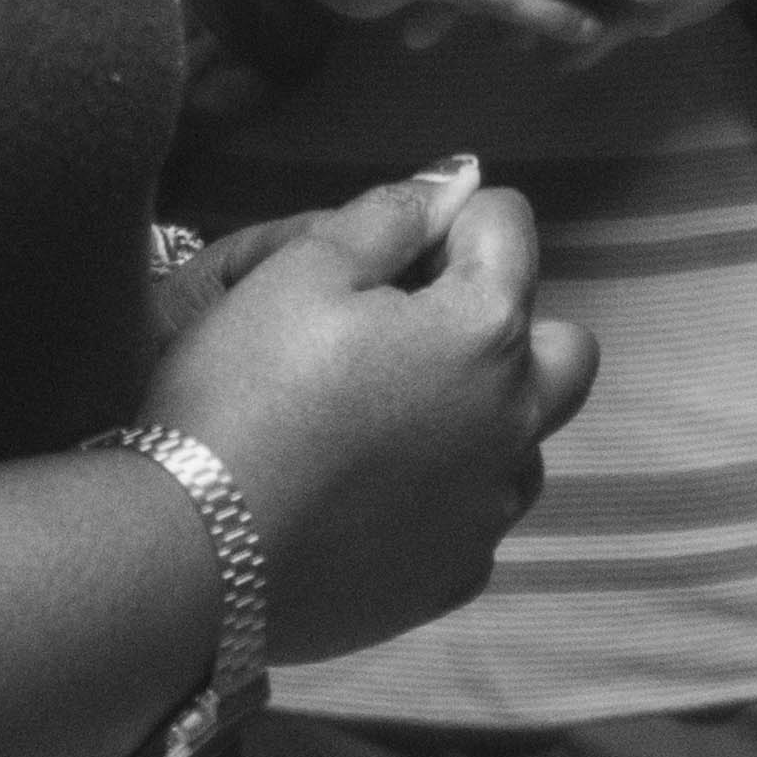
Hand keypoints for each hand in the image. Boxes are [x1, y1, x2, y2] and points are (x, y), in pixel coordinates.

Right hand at [138, 169, 599, 661]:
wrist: (192, 556)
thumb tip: (457, 180)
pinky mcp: (457, 576)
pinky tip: (369, 490)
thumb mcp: (298, 270)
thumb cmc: (239, 395)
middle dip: (510, 322)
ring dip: (484, 413)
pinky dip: (445, 493)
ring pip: (528, 440)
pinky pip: (479, 516)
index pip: (509, 226)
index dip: (447, 219)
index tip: (389, 249)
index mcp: (484, 329)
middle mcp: (513, 420)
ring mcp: (490, 507)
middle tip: (415, 330)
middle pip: (564, 348)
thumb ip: (391, 214)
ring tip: (385, 415)